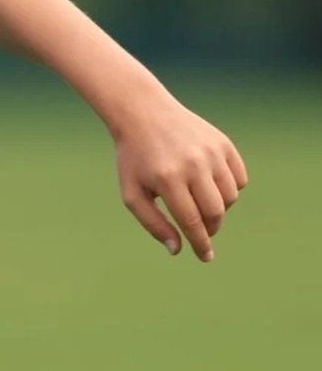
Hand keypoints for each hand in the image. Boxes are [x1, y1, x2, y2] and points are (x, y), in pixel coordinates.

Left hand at [113, 98, 247, 260]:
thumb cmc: (135, 159)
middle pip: (216, 212)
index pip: (192, 222)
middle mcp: (193, 165)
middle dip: (210, 228)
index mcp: (168, 179)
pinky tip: (210, 185)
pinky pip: (238, 178)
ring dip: (219, 208)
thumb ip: (153, 223)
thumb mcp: (132, 192)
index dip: (200, 244)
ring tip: (199, 201)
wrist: (144, 114)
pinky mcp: (224, 144)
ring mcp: (211, 152)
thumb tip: (177, 249)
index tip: (205, 257)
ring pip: (230, 197)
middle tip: (200, 228)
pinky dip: (229, 189)